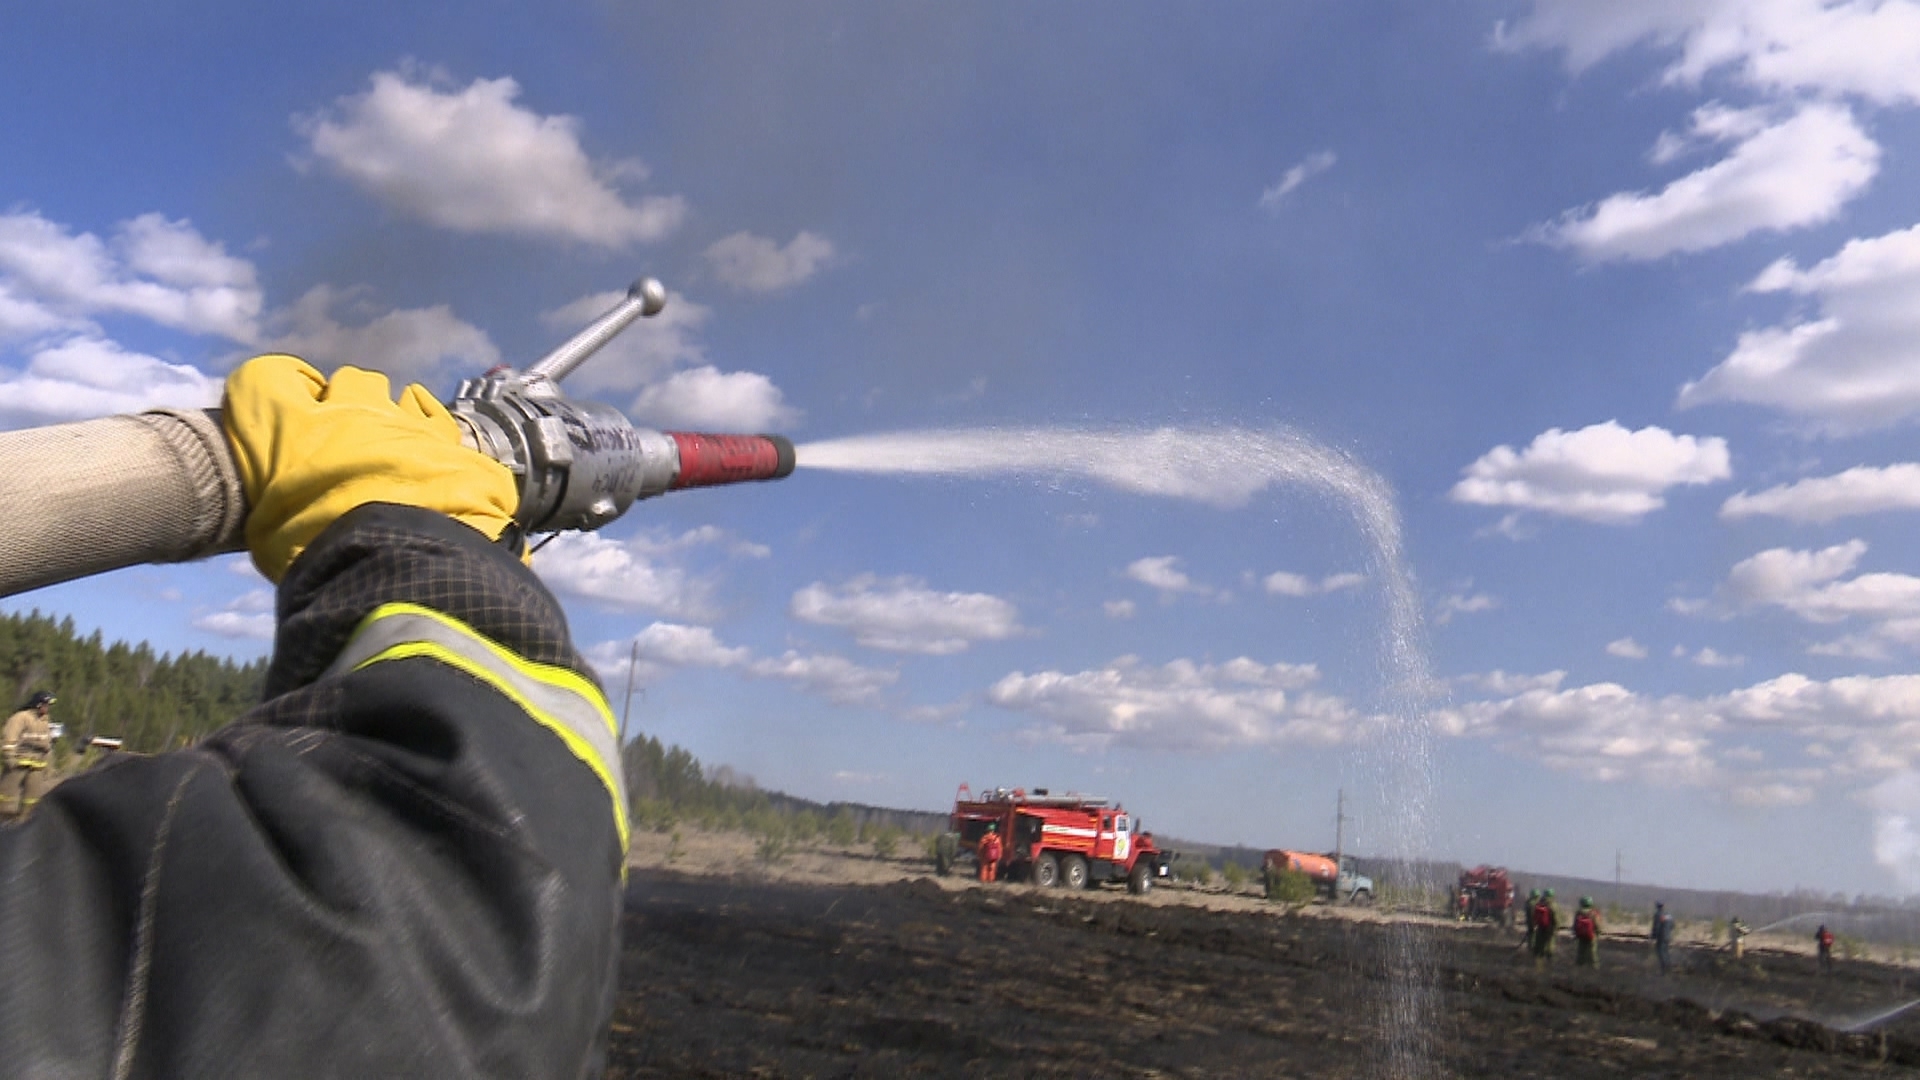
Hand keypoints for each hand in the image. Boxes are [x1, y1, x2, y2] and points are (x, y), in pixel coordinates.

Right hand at [223, 355, 518, 581]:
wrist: (403, 561)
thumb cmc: (319, 552)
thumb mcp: (268, 537)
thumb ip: (272, 503)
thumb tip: (279, 508)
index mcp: (290, 429)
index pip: (264, 378)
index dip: (275, 387)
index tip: (281, 408)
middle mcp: (347, 411)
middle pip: (344, 381)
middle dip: (341, 400)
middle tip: (339, 436)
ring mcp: (400, 421)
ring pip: (386, 390)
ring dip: (379, 406)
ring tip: (380, 433)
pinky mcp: (443, 440)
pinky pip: (430, 407)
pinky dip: (421, 407)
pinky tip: (418, 411)